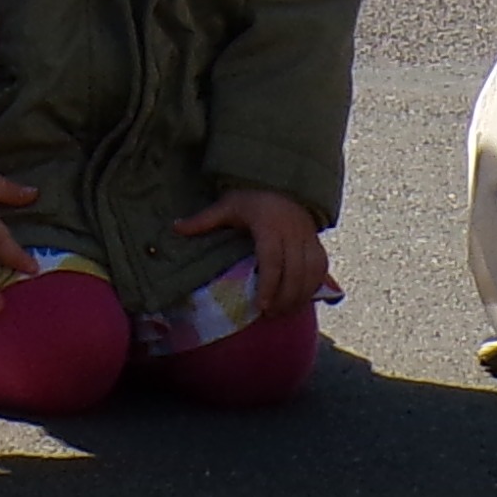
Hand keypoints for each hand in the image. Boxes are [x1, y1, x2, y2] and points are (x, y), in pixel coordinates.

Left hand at [172, 186, 328, 317]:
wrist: (283, 182)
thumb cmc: (252, 198)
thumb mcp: (228, 205)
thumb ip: (205, 220)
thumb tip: (175, 228)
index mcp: (269, 224)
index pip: (272, 259)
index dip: (269, 285)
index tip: (261, 306)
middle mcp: (292, 231)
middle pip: (294, 271)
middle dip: (285, 298)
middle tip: (270, 315)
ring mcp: (308, 236)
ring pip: (311, 272)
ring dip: (300, 296)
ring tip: (284, 312)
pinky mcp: (317, 241)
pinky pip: (321, 267)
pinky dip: (314, 285)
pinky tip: (301, 299)